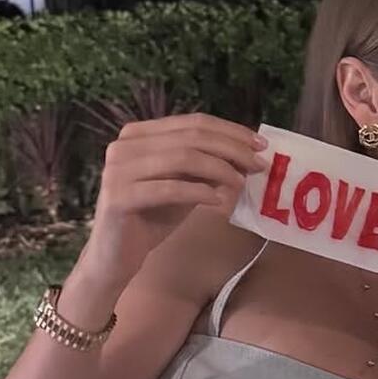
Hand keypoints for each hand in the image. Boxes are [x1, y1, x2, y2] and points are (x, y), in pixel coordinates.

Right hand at [80, 114, 266, 290]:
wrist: (117, 255)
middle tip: (259, 164)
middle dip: (231, 149)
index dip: (230, 131)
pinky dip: (199, 192)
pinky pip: (168, 188)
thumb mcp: (186, 185)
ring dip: (219, 168)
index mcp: (139, 134)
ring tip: (241, 183)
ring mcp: (117, 169)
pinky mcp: (117, 196)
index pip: (193, 122)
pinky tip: (219, 200)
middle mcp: (124, 145)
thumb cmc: (153, 216)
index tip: (260, 145)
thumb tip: (246, 154)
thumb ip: (207, 167)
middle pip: (190, 137)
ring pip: (181, 158)